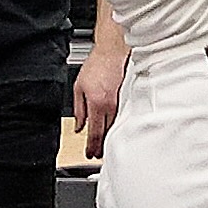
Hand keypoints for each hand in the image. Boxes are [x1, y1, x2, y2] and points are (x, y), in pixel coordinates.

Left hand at [71, 40, 126, 158]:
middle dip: (101, 147)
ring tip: (104, 147)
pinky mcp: (129, 99)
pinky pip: (123, 118)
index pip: (95, 132)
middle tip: (97, 155)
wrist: (113, 52)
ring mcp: (122, 103)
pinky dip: (118, 127)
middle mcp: (111, 106)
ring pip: (116, 127)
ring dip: (110, 138)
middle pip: (107, 134)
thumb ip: (78, 109)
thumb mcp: (78, 87)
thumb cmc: (97, 65)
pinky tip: (116, 131)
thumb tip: (79, 126)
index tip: (90, 154)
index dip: (92, 146)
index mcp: (97, 104)